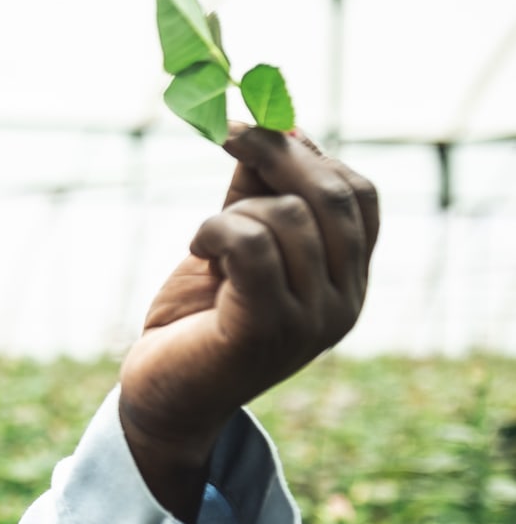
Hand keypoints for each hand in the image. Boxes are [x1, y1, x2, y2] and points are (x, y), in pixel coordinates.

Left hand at [118, 125, 378, 519]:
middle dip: (277, 154)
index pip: (360, 197)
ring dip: (233, 211)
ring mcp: (312, 321)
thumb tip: (278, 125)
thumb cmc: (197, 320)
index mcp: (348, 281)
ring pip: (287, 217)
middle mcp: (344, 303)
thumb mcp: (233, 244)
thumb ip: (256, 193)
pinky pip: (253, 247)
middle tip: (226, 132)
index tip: (259, 125)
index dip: (311, 152)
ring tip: (206, 243)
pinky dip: (218, 231)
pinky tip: (198, 246)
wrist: (163, 398)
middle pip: (333, 197)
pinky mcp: (268, 330)